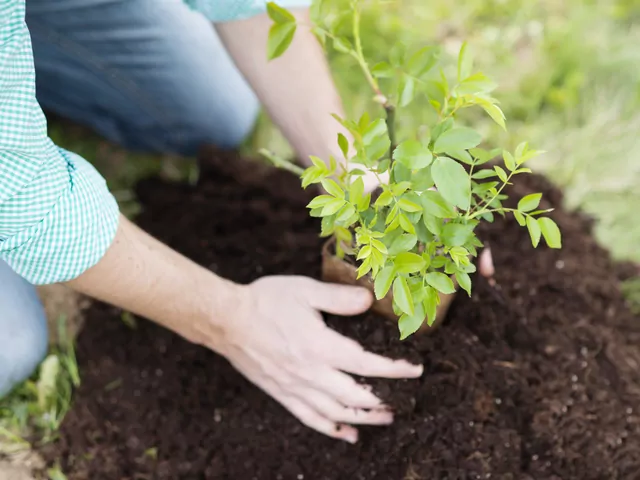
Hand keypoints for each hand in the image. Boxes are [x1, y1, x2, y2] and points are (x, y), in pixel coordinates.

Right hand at [212, 276, 422, 442]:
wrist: (226, 320)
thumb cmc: (265, 301)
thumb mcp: (304, 290)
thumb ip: (338, 298)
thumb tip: (368, 300)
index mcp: (320, 346)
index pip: (366, 364)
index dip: (394, 370)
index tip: (414, 370)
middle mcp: (310, 373)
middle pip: (355, 397)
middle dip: (383, 401)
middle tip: (402, 401)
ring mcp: (295, 387)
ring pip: (335, 413)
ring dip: (363, 419)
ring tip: (384, 418)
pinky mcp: (282, 394)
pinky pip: (310, 418)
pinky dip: (331, 429)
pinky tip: (347, 435)